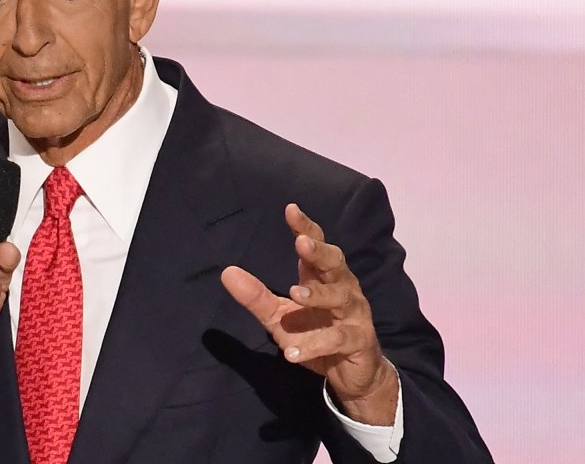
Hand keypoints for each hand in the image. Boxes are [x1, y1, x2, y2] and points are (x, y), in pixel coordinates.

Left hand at [220, 203, 397, 424]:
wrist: (351, 374)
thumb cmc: (315, 335)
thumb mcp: (279, 317)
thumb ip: (256, 296)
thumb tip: (226, 272)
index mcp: (322, 278)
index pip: (317, 246)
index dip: (306, 228)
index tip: (291, 210)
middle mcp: (342, 290)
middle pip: (336, 264)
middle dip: (320, 252)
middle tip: (301, 243)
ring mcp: (354, 315)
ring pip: (341, 297)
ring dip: (318, 295)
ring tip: (295, 294)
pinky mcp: (358, 342)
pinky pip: (338, 340)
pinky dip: (315, 345)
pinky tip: (291, 353)